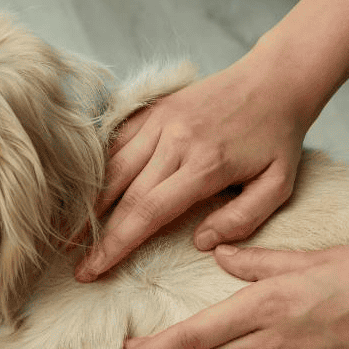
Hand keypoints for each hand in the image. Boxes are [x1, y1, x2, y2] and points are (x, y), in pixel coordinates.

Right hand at [76, 54, 310, 281]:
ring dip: (88, 204)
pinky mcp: (154, 109)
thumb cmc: (278, 138)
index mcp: (205, 165)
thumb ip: (242, 219)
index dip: (117, 244)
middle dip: (96, 235)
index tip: (94, 269)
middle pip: (123, 195)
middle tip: (77, 266)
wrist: (275, 79)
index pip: (148, 212)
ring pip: (112, 167)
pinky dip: (98, 169)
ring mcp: (161, 121)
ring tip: (69, 234)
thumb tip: (201, 243)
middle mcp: (175, 141)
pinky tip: (86, 193)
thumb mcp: (278, 185)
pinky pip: (117, 142)